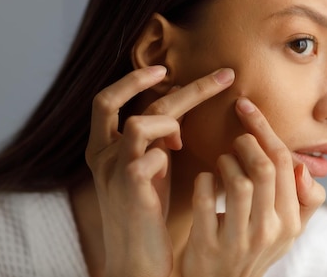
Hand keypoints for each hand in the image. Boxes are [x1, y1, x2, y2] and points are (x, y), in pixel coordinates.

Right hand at [85, 66, 234, 276]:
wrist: (137, 258)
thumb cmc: (148, 212)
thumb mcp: (150, 167)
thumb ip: (156, 138)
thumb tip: (177, 106)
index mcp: (103, 148)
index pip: (108, 100)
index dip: (132, 80)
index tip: (164, 68)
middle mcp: (101, 155)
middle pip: (130, 103)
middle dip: (183, 88)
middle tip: (225, 76)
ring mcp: (112, 171)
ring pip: (140, 123)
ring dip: (169, 124)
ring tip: (179, 145)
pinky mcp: (129, 189)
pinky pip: (151, 156)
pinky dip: (166, 157)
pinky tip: (170, 170)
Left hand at [181, 97, 325, 276]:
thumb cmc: (254, 248)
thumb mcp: (287, 230)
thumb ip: (305, 200)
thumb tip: (302, 168)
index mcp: (290, 221)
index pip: (284, 162)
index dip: (265, 128)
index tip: (247, 107)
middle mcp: (269, 230)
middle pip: (263, 168)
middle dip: (246, 141)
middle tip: (236, 137)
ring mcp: (238, 240)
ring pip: (237, 182)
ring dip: (225, 161)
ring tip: (223, 162)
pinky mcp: (208, 246)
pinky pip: (204, 200)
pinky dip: (203, 181)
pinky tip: (204, 180)